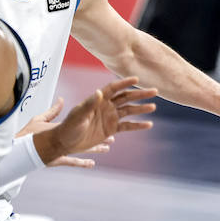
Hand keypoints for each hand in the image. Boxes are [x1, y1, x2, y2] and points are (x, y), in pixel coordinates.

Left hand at [25, 78, 156, 167]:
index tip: (136, 78)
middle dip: (140, 94)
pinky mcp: (111, 129)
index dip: (124, 83)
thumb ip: (89, 104)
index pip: (114, 88)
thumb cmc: (68, 126)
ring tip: (153, 107)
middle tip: (154, 91)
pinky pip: (127, 126)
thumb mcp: (78, 115)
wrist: (65, 142)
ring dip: (141, 109)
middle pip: (126, 97)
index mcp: (98, 99)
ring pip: (129, 110)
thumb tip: (99, 93)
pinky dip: (138, 125)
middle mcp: (106, 106)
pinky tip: (148, 124)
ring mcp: (110, 117)